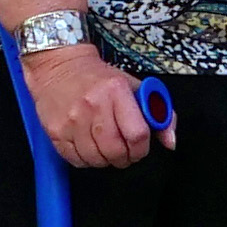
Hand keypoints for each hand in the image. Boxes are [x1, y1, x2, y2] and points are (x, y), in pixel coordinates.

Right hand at [24, 40, 161, 170]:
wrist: (59, 66)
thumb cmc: (99, 78)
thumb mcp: (133, 86)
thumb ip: (159, 113)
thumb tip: (170, 141)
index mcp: (116, 91)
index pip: (137, 134)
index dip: (142, 148)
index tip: (140, 147)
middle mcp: (93, 105)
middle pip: (116, 151)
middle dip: (125, 158)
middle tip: (124, 152)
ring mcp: (72, 120)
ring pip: (96, 159)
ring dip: (105, 160)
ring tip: (105, 148)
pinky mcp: (55, 131)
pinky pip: (76, 160)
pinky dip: (86, 160)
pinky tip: (89, 147)